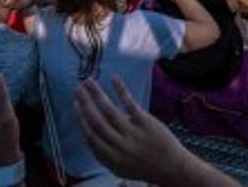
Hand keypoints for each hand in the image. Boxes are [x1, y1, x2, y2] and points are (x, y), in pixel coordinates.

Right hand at [75, 77, 203, 183]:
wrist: (171, 168)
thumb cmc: (144, 167)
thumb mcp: (119, 168)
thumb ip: (103, 154)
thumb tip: (88, 135)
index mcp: (110, 158)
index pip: (90, 136)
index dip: (80, 119)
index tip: (75, 104)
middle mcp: (118, 146)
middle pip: (96, 121)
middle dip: (85, 104)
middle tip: (78, 89)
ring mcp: (132, 134)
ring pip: (109, 111)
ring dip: (96, 94)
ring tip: (89, 81)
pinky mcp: (145, 123)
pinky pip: (130, 104)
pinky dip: (121, 91)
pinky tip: (114, 79)